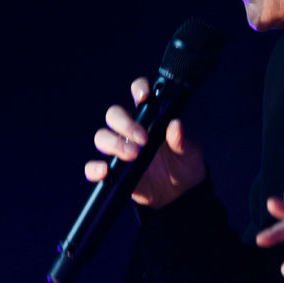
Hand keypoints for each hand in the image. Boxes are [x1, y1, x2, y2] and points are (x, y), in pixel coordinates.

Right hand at [84, 77, 205, 208]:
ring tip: (132, 155)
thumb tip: (176, 124)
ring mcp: (120, 149)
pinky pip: (94, 167)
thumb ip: (182, 140)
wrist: (180, 193)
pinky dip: (94, 168)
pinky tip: (105, 171)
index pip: (139, 94)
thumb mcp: (190, 152)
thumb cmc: (184, 164)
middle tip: (142, 139)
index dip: (138, 89)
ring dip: (113, 143)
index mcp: (151, 118)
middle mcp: (131, 130)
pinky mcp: (114, 171)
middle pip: (114, 115)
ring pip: (102, 137)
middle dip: (125, 123)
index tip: (143, 96)